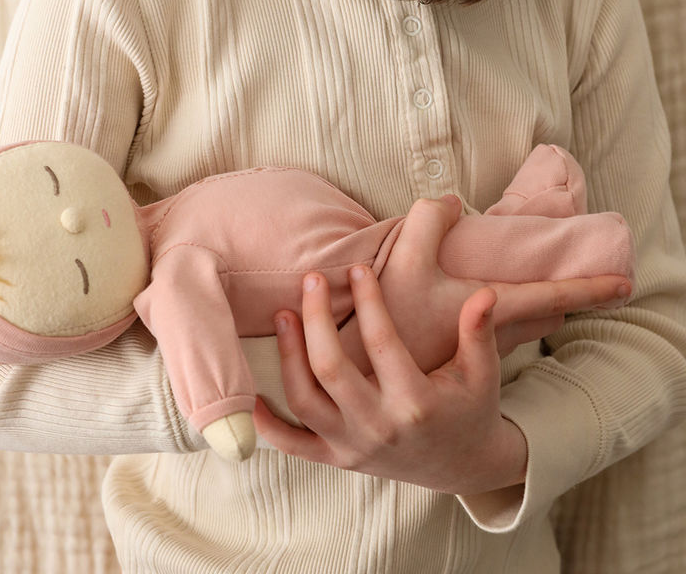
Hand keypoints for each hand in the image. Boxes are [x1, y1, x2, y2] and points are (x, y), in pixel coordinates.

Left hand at [254, 267, 527, 493]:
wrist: (463, 467)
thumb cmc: (471, 409)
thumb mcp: (483, 374)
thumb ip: (479, 333)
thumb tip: (484, 293)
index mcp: (416, 403)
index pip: (383, 343)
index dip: (369, 301)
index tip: (357, 267)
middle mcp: (379, 428)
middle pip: (331, 369)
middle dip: (315, 320)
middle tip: (310, 278)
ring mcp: (353, 448)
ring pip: (304, 401)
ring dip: (288, 356)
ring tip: (284, 314)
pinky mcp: (337, 460)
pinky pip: (292, 446)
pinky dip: (267, 424)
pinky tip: (250, 393)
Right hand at [339, 195, 630, 374]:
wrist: (359, 372)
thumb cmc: (391, 318)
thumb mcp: (407, 257)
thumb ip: (432, 218)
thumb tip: (453, 203)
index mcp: (492, 311)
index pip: (555, 295)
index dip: (592, 287)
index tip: (625, 284)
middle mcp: (490, 336)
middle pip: (542, 316)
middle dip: (565, 300)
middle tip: (583, 288)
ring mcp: (472, 351)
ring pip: (520, 328)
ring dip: (536, 312)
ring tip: (537, 296)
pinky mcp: (451, 358)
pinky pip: (494, 337)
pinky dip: (504, 321)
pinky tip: (482, 311)